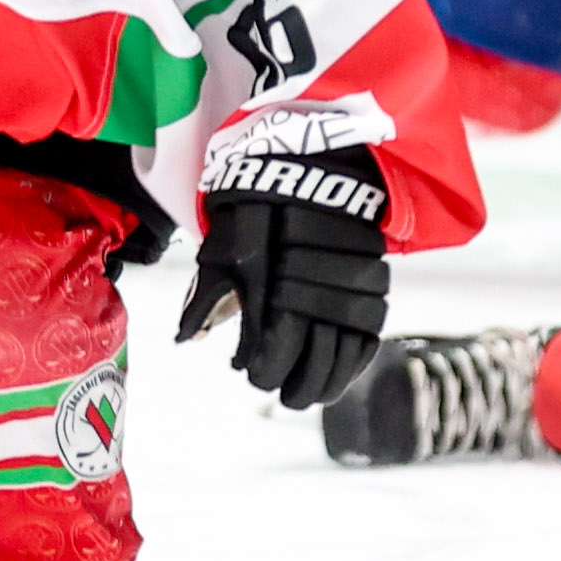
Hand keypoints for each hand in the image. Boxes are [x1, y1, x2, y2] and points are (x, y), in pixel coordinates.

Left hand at [176, 155, 393, 409]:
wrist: (308, 165)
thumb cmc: (255, 208)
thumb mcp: (222, 248)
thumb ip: (206, 297)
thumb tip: (185, 337)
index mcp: (275, 284)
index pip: (275, 348)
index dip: (265, 370)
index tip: (254, 376)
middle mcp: (317, 290)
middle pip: (313, 357)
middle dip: (297, 384)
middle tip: (282, 394)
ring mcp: (351, 288)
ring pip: (346, 352)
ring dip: (329, 380)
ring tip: (310, 394)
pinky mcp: (375, 282)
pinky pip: (370, 334)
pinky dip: (356, 361)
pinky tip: (340, 373)